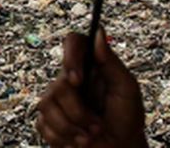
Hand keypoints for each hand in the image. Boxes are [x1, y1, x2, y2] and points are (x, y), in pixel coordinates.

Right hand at [36, 28, 146, 146]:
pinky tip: (77, 141)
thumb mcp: (127, 89)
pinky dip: (62, 138)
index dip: (70, 57)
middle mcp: (69, 79)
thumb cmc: (127, 119)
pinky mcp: (47, 120)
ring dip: (72, 128)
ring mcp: (56, 100)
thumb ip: (112, 62)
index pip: (73, 43)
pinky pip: (42, 124)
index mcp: (89, 66)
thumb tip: (98, 33)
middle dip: (79, 112)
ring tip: (90, 137)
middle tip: (97, 126)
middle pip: (59, 85)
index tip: (77, 80)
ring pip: (47, 105)